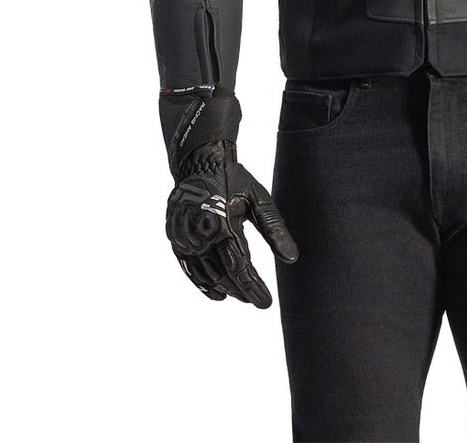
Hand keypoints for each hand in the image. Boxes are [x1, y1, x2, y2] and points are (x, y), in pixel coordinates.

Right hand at [165, 139, 298, 305]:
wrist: (199, 162)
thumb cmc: (234, 180)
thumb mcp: (259, 200)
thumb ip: (274, 230)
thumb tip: (291, 259)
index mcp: (223, 224)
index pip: (240, 267)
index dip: (253, 288)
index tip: (265, 303)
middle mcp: (200, 235)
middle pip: (222, 274)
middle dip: (241, 290)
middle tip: (256, 300)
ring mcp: (184, 238)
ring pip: (204, 274)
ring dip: (224, 288)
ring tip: (241, 296)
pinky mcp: (175, 238)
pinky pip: (189, 267)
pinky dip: (202, 283)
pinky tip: (216, 293)